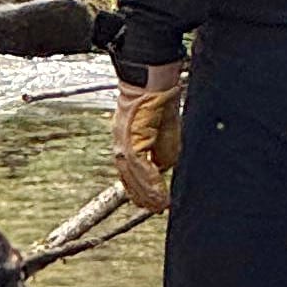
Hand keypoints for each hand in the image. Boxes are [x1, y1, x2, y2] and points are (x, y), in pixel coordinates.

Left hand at [113, 64, 185, 211]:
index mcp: (128, 139)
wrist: (153, 77)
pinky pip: (139, 169)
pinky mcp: (130, 140)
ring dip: (147, 195)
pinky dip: (151, 184)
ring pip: (133, 177)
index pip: (131, 171)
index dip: (141, 188)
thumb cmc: (159, 96)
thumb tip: (163, 168)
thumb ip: (162, 151)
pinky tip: (159, 194)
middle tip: (156, 209)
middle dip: (143, 195)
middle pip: (129, 177)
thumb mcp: (165, 130)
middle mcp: (121, 142)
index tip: (151, 202)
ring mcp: (123, 142)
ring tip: (159, 207)